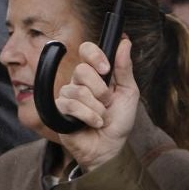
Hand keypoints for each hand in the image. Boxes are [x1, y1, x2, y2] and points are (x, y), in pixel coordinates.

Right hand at [53, 37, 139, 170]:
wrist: (110, 147)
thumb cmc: (119, 122)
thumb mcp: (129, 92)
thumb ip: (124, 68)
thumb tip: (125, 42)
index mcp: (95, 74)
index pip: (86, 50)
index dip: (94, 55)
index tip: (106, 68)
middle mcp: (78, 82)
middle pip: (81, 70)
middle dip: (100, 90)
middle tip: (107, 103)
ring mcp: (67, 96)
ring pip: (78, 91)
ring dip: (97, 108)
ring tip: (102, 118)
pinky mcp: (59, 112)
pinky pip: (71, 106)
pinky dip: (89, 117)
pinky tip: (94, 124)